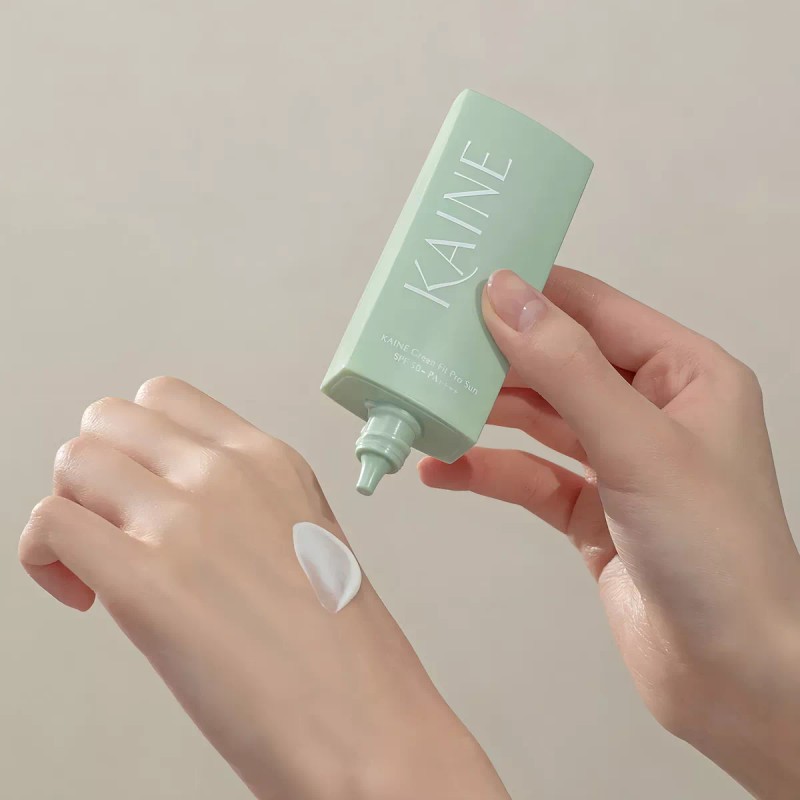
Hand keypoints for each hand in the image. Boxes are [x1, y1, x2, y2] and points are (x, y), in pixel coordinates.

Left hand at [20, 377, 508, 799]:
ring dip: (70, 510)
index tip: (140, 489)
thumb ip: (243, 503)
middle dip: (96, 470)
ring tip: (97, 567)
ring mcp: (189, 522)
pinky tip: (84, 597)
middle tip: (112, 525)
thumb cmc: (344, 650)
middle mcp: (229, 474)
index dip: (135, 442)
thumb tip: (171, 507)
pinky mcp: (148, 585)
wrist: (368, 722)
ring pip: (75, 462)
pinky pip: (52, 526)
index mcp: (272, 460)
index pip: (166, 397)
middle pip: (109, 419)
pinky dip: (44, 556)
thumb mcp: (306, 537)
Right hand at [420, 268, 799, 798]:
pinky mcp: (592, 512)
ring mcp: (620, 463)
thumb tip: (506, 295)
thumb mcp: (638, 445)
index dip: (532, 291)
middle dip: (497, 359)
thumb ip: (567, 368)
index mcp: (686, 375)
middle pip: (559, 364)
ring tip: (428, 405)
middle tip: (432, 345)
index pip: (595, 310)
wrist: (731, 679)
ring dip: (485, 415)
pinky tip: (445, 469)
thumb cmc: (718, 557)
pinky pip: (529, 477)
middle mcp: (653, 411)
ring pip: (539, 421)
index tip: (468, 278)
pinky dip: (487, 471)